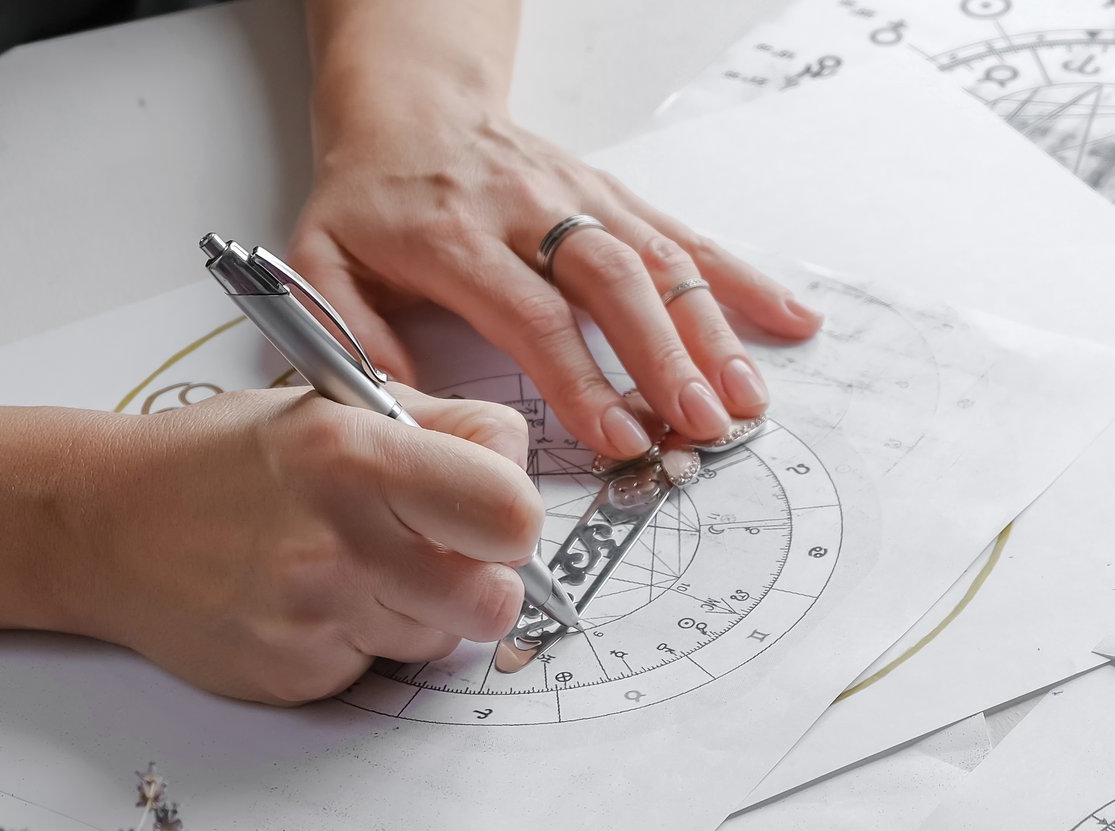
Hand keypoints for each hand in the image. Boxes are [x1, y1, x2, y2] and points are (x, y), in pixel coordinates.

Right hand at [68, 385, 541, 703]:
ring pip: (444, 639)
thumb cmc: (229, 460)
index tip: (484, 508)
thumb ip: (442, 428)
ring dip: (421, 611)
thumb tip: (521, 468)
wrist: (105, 523)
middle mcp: (339, 539)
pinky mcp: (295, 673)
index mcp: (358, 455)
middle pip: (495, 599)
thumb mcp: (334, 405)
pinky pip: (381, 669)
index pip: (512, 512)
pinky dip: (364, 641)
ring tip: (356, 567)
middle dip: (481, 579)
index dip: (512, 516)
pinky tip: (313, 602)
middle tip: (437, 552)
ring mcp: (315, 615)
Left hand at [288, 99, 823, 460]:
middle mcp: (529, 208)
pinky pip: (688, 238)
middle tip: (703, 424)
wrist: (411, 108)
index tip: (618, 438)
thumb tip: (402, 415)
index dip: (581, 379)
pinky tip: (791, 320)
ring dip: (713, 332)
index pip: (531, 313)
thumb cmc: (372, 199)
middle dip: (666, 358)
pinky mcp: (618, 198)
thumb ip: (352, 338)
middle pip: (612, 283)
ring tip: (748, 399)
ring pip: (660, 260)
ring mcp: (583, 199)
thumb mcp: (323, 261)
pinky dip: (745, 282)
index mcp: (454, 234)